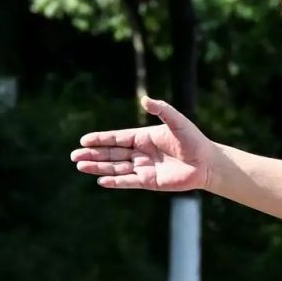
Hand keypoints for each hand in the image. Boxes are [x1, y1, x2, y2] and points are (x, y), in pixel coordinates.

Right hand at [72, 96, 217, 192]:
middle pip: (111, 154)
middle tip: (74, 156)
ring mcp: (143, 167)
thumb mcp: (177, 121)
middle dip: (93, 155)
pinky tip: (101, 181)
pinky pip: (128, 181)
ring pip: (115, 168)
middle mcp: (140, 152)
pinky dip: (115, 182)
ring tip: (81, 167)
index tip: (84, 140)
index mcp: (143, 137)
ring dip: (98, 168)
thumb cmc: (193, 139)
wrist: (207, 163)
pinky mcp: (149, 181)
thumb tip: (144, 99)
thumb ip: (161, 110)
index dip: (100, 139)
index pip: (116, 138)